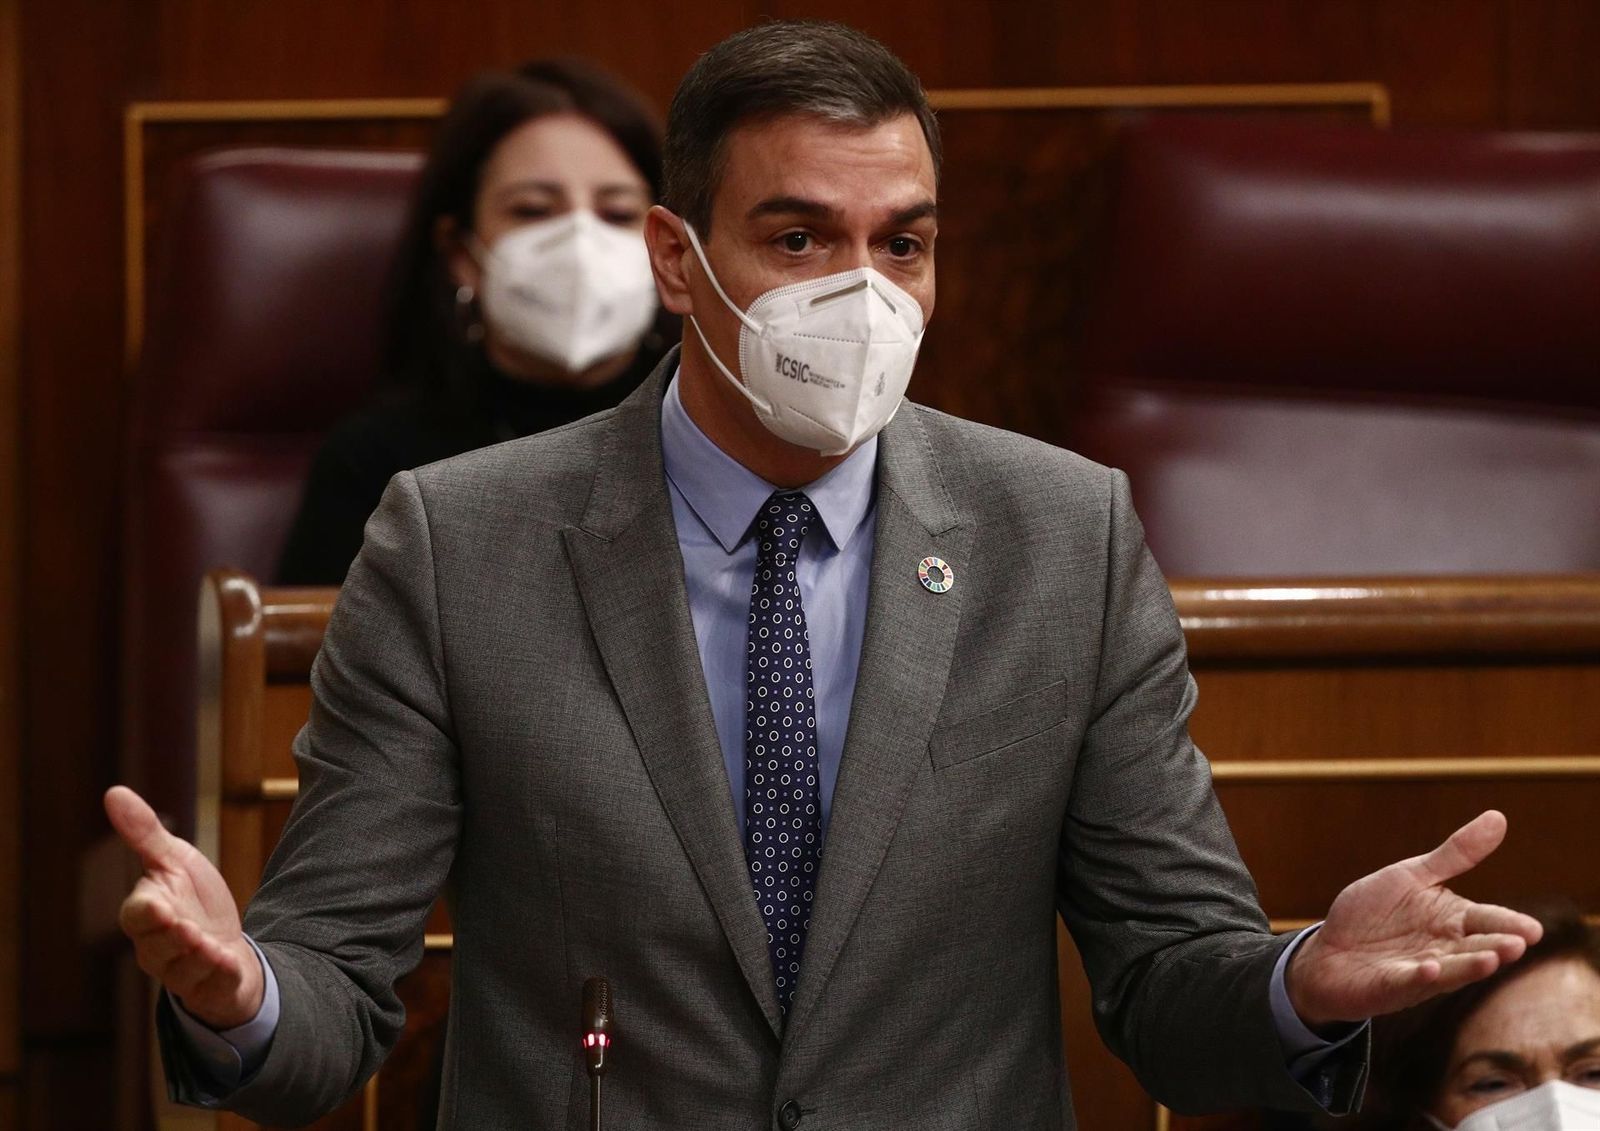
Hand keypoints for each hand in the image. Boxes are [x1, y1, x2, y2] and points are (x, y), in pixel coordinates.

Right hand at [104, 785, 263, 1029]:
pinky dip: (219, 975)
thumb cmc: (191, 901)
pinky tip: (228, 963)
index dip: (148, 913)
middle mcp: (158, 947)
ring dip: (197, 957)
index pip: (138, 915)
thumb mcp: (174, 862)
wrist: (224, 943)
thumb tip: (113, 792)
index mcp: (147, 914)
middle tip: (186, 928)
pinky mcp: (210, 986)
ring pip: (182, 968)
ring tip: (210, 946)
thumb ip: (145, 834)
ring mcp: (183, 970)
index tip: (159, 906)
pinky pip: (211, 985)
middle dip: (171, 937)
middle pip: (158, 945)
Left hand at [1286, 809, 1542, 1028]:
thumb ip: (1455, 854)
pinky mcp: (1391, 986)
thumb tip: (1499, 817)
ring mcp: (1420, 971)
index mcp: (1453, 921)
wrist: (1327, 952)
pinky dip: (1420, 975)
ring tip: (1491, 959)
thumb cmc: (1374, 914)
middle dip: (1498, 947)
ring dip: (1469, 966)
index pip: (1488, 920)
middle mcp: (1444, 949)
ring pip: (1451, 970)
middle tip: (1518, 944)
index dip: (1510, 925)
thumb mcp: (1411, 876)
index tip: (1533, 929)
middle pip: (1477, 948)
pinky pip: (1407, 981)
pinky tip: (1428, 967)